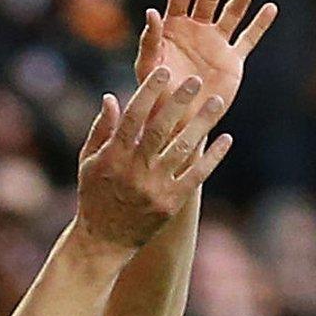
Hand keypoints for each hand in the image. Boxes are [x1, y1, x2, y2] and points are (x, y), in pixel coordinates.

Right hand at [75, 68, 229, 249]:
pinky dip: (212, 157)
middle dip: (178, 102)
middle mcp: (134, 170)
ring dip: (202, 123)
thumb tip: (111, 97)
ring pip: (182, 149)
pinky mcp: (171, 203)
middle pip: (160, 128)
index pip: (133, 117)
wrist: (102, 243)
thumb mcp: (88, 163)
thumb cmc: (93, 197)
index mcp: (113, 157)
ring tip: (216, 102)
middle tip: (196, 80)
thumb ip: (101, 130)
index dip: (149, 92)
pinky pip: (196, 176)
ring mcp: (154, 187)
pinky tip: (226, 138)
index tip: (164, 72)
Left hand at [136, 0, 276, 114]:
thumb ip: (150, 41)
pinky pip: (248, 39)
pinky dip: (259, 25)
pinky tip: (270, 8)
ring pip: (233, 12)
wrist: (177, 123)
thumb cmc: (155, 96)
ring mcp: (216, 44)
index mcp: (173, 29)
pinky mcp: (232, 61)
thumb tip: (151, 13)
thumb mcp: (148, 67)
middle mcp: (196, 31)